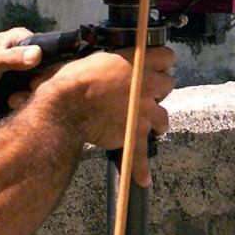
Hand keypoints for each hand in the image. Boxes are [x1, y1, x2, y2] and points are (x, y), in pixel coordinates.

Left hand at [0, 27, 43, 113]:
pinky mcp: (17, 90)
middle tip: (29, 91)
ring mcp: (22, 74)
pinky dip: (26, 102)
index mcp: (23, 40)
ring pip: (40, 85)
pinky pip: (29, 96)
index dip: (54, 64)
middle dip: (42, 83)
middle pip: (48, 70)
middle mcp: (26, 55)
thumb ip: (12, 58)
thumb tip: (38, 54)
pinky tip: (16, 104)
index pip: (50, 49)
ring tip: (16, 99)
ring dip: (33, 94)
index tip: (49, 79)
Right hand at [38, 46, 175, 186]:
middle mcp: (147, 84)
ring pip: (163, 116)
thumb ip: (114, 61)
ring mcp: (144, 110)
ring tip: (146, 123)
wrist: (65, 107)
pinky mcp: (135, 133)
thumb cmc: (72, 80)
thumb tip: (111, 62)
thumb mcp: (96, 58)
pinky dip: (141, 168)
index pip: (167, 56)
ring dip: (156, 120)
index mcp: (138, 62)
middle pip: (168, 84)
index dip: (161, 62)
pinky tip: (143, 179)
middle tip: (143, 93)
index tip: (154, 66)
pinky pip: (142, 154)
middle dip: (158, 89)